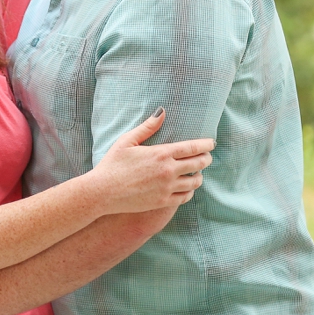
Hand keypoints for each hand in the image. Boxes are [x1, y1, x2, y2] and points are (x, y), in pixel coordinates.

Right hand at [91, 111, 214, 213]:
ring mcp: (166, 188)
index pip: (193, 147)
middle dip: (206, 159)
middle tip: (207, 157)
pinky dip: (190, 191)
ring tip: (197, 173)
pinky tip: (187, 188)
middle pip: (198, 164)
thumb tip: (162, 112)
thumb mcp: (127, 141)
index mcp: (161, 153)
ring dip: (199, 176)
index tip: (211, 143)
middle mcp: (168, 171)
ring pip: (194, 182)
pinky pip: (185, 197)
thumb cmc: (112, 164)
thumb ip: (147, 127)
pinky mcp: (162, 202)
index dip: (206, 145)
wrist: (102, 192)